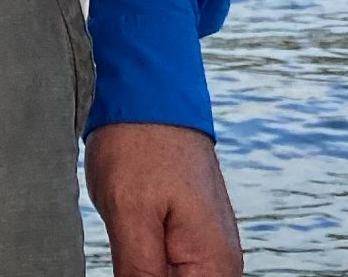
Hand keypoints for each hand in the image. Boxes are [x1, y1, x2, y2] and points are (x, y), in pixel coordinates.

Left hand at [85, 122, 242, 276]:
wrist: (148, 90)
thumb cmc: (139, 143)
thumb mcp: (129, 213)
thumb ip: (140, 273)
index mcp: (214, 266)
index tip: (130, 259)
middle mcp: (220, 263)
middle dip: (143, 273)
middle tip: (126, 241)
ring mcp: (207, 246)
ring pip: (172, 276)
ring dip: (143, 267)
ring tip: (128, 234)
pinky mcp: (191, 231)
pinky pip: (170, 263)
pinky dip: (146, 258)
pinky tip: (129, 234)